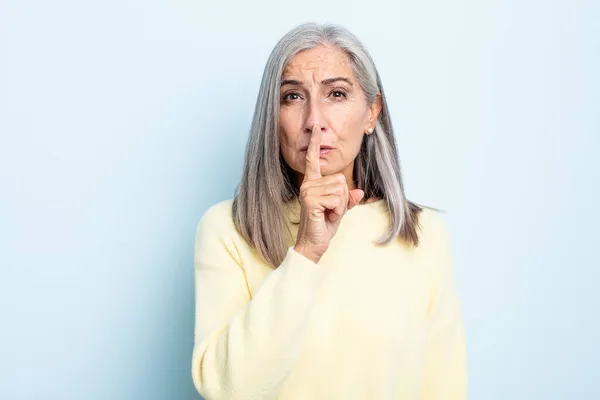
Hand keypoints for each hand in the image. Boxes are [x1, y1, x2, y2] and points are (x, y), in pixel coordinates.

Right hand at [293, 125, 364, 262]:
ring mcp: (308, 191)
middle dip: (343, 199)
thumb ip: (348, 199)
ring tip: (328, 214)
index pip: (313, 159)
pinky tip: (327, 217)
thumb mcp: (340, 210)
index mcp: (312, 183)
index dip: (316, 144)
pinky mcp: (311, 200)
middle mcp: (308, 184)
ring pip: (340, 190)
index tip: (316, 127)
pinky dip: (337, 210)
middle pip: (340, 180)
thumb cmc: (324, 226)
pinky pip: (337, 199)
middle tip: (331, 211)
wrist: (314, 244)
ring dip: (340, 206)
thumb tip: (359, 191)